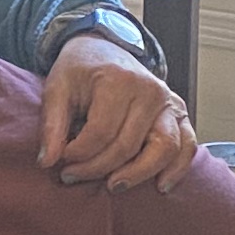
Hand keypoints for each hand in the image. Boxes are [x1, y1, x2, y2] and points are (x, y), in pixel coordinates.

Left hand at [39, 33, 196, 191]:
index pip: (100, 132)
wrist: (104, 48)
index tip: (60, 162)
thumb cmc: (80, 70)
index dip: (78, 154)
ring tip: (112, 187)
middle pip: (127, 145)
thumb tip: (47, 162)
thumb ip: (51, 125)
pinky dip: (177, 168)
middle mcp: (150, 90)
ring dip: (138, 174)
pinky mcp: (179, 112)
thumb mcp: (57, 88)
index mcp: (119, 81)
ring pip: (163, 148)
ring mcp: (169, 102)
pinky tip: (160, 186)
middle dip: (97, 168)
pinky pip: (186, 145)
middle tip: (72, 177)